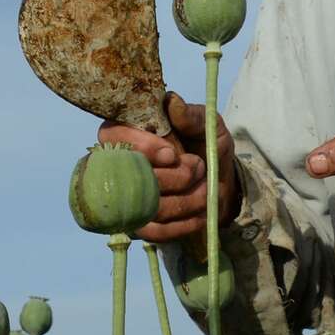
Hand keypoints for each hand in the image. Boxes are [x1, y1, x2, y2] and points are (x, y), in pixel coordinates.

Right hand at [97, 92, 240, 243]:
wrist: (223, 187)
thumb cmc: (207, 148)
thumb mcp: (208, 126)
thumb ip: (192, 115)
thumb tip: (172, 103)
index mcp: (128, 132)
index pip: (111, 136)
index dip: (139, 147)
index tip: (172, 154)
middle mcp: (118, 166)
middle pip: (129, 175)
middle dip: (172, 176)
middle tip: (198, 169)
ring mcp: (125, 199)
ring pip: (144, 206)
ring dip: (183, 200)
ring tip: (204, 189)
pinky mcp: (138, 226)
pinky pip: (153, 231)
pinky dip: (182, 223)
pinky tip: (200, 213)